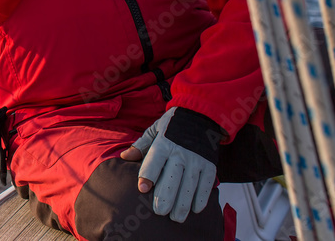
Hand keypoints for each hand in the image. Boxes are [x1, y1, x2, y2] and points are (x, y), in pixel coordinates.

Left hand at [119, 107, 222, 222]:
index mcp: (164, 143)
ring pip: (189, 186)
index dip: (148, 175)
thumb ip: (141, 146)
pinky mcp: (210, 166)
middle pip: (172, 179)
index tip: (142, 189)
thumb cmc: (172, 125)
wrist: (201, 116)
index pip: (154, 162)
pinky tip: (195, 209)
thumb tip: (124, 157)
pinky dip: (201, 198)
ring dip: (183, 204)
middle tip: (159, 212)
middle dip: (166, 197)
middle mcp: (181, 153)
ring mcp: (196, 160)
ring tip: (176, 218)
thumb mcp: (154, 130)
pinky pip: (206, 185)